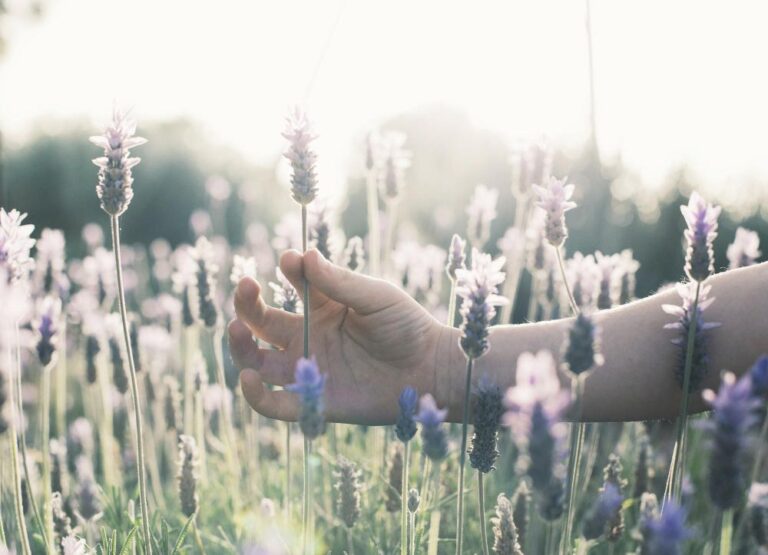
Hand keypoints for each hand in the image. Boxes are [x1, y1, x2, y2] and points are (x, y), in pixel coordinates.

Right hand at [229, 249, 453, 424]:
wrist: (430, 371)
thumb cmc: (407, 326)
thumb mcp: (375, 297)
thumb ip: (339, 282)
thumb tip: (304, 255)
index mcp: (324, 307)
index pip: (293, 285)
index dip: (288, 271)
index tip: (291, 260)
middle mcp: (309, 337)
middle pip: (263, 322)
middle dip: (248, 304)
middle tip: (245, 286)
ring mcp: (309, 369)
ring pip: (259, 361)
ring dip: (240, 346)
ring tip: (235, 329)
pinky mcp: (315, 402)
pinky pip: (276, 404)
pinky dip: (256, 395)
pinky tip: (249, 378)